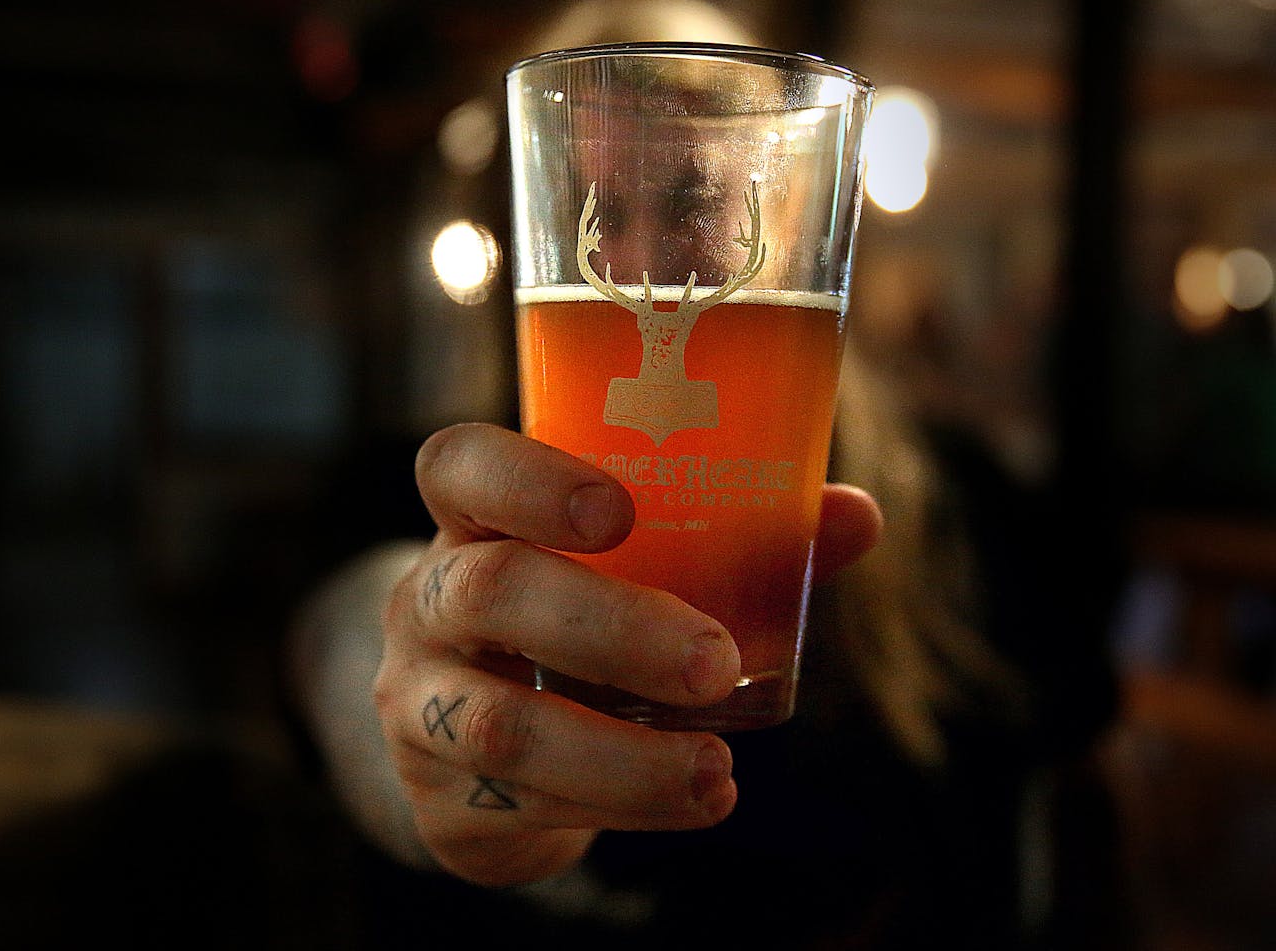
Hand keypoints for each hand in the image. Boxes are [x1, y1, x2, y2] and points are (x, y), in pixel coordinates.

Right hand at [373, 423, 881, 886]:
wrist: (481, 751)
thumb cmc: (577, 628)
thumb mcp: (633, 576)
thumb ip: (737, 541)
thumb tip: (858, 517)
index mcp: (475, 522)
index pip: (459, 467)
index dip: (527, 479)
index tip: (618, 510)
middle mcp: (426, 602)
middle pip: (489, 591)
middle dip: (613, 628)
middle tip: (715, 662)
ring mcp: (418, 701)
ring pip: (500, 725)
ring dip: (622, 756)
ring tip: (717, 772)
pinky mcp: (439, 797)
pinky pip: (518, 805)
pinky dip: (617, 807)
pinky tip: (686, 801)